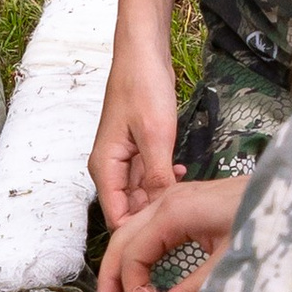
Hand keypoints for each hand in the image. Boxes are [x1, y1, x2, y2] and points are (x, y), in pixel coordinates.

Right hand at [88, 48, 178, 230]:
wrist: (143, 53)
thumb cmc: (142, 86)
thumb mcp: (155, 135)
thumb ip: (156, 176)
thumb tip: (159, 210)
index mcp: (105, 168)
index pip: (117, 218)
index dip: (138, 234)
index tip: (167, 238)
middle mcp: (110, 168)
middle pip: (129, 209)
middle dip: (153, 215)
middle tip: (184, 215)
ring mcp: (123, 160)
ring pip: (141, 194)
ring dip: (162, 196)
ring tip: (186, 194)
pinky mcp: (137, 151)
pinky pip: (148, 177)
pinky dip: (164, 179)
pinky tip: (180, 172)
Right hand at [96, 176, 244, 291]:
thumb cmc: (268, 220)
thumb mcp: (232, 260)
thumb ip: (194, 289)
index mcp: (175, 210)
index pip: (133, 251)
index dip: (130, 286)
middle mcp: (169, 200)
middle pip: (123, 238)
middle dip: (112, 276)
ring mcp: (177, 198)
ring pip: (133, 231)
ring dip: (123, 265)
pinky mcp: (189, 204)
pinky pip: (151, 229)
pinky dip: (140, 254)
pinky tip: (145, 277)